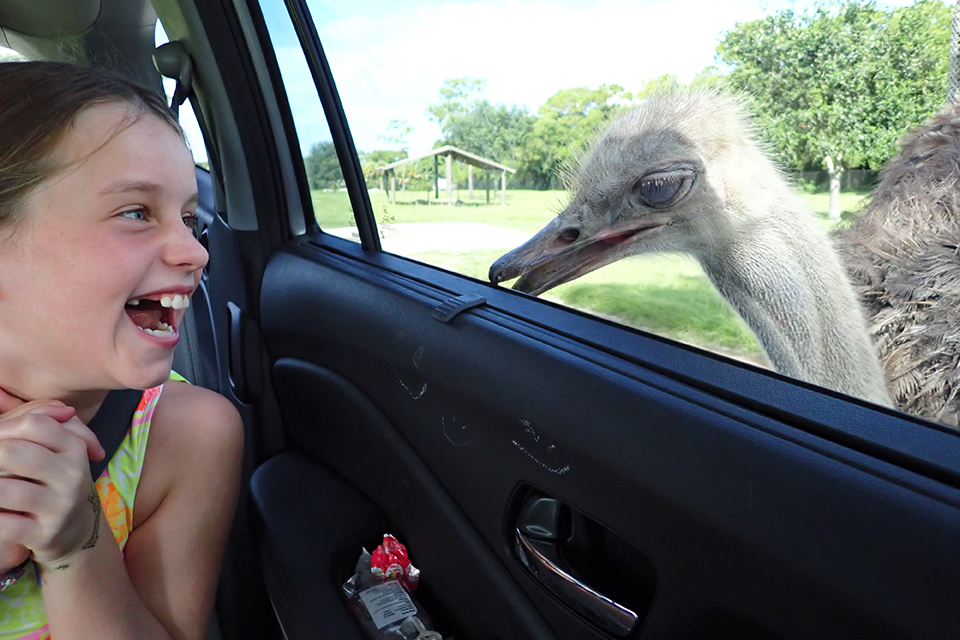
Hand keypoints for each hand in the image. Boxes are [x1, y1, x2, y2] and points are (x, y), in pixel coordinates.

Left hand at [0, 388, 104, 570]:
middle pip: (13, 453)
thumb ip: (45, 420)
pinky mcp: (46, 534)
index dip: (4, 428)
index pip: (34, 424)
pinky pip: (4, 525)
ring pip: (4, 490)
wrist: (77, 531)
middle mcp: (72, 475)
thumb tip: (59, 409)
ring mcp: (60, 506)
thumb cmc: (55, 481)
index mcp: (74, 448)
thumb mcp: (58, 448)